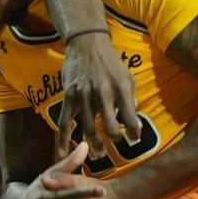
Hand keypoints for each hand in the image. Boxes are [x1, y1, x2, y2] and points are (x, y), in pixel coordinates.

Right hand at [59, 32, 140, 155]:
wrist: (87, 43)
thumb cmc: (111, 61)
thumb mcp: (127, 76)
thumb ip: (131, 99)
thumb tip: (133, 121)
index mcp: (121, 88)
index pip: (130, 118)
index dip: (134, 132)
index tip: (134, 137)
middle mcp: (102, 93)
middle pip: (110, 128)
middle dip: (115, 140)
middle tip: (116, 145)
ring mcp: (83, 96)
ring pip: (88, 129)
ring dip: (94, 145)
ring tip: (99, 154)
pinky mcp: (69, 96)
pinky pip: (64, 122)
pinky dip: (63, 140)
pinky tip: (64, 153)